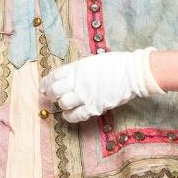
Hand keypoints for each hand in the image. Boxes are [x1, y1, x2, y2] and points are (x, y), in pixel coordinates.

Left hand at [42, 48, 162, 123]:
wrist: (133, 73)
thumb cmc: (116, 64)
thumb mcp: (92, 61)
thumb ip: (79, 69)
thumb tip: (69, 76)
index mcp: (77, 67)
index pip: (54, 76)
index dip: (46, 83)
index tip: (44, 87)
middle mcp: (78, 81)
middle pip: (55, 90)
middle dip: (51, 94)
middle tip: (53, 96)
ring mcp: (85, 95)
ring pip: (63, 103)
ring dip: (62, 104)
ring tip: (64, 104)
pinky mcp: (94, 107)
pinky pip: (76, 115)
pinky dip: (69, 116)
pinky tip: (69, 115)